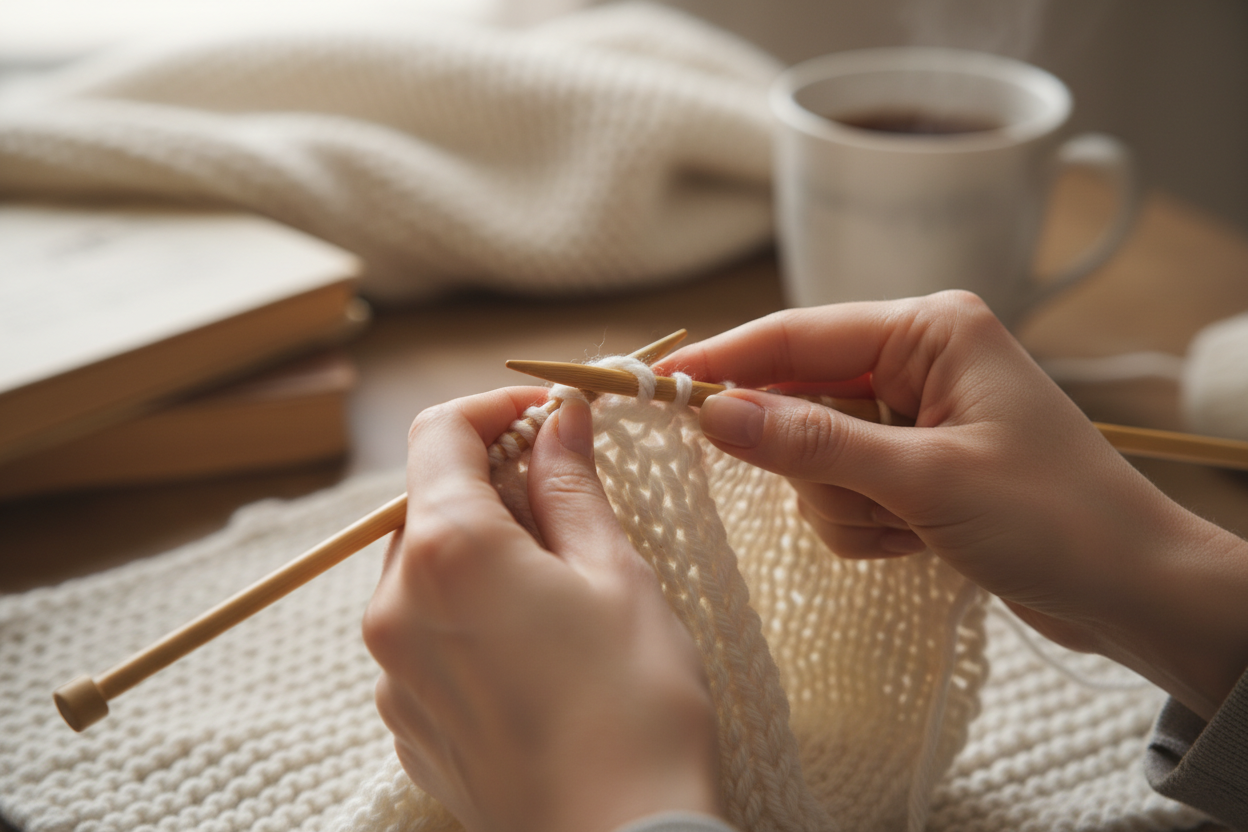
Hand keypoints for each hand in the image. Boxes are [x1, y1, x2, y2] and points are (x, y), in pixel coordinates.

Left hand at [362, 388, 720, 831]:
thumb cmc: (635, 708)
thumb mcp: (616, 576)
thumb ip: (571, 485)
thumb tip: (560, 418)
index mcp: (448, 553)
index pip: (441, 433)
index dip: (497, 409)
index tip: (550, 417)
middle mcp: (395, 607)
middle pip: (429, 502)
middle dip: (493, 481)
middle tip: (571, 495)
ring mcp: (392, 672)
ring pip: (426, 570)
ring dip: (482, 550)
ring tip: (561, 581)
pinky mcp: (406, 721)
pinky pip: (424, 636)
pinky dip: (468, 613)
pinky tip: (534, 646)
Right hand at [656, 291, 1247, 718]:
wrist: (1134, 591)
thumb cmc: (1054, 519)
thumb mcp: (925, 480)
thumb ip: (812, 443)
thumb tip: (712, 414)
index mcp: (929, 331)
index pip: (796, 336)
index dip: (722, 361)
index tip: (654, 386)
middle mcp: (916, 361)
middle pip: (799, 399)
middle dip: (812, 462)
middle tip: (858, 496)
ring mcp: (913, 416)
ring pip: (814, 456)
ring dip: (846, 504)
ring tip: (911, 527)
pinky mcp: (913, 466)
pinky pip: (842, 490)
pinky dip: (865, 524)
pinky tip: (919, 542)